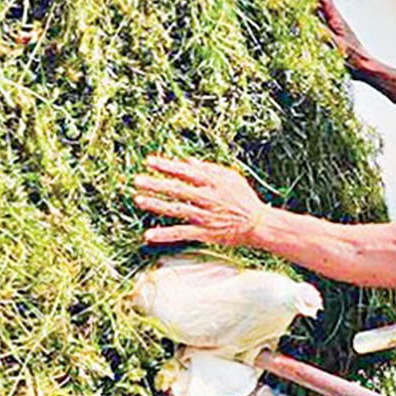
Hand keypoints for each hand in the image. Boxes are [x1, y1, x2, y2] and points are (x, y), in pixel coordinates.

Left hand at [133, 156, 267, 246]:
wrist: (258, 224)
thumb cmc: (244, 198)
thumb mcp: (230, 177)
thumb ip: (208, 168)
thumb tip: (187, 160)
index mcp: (212, 182)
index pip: (185, 171)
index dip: (166, 166)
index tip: (149, 161)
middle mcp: (206, 198)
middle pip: (177, 189)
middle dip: (156, 184)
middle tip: (137, 180)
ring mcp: (204, 216)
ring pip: (175, 209)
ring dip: (156, 204)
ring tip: (138, 199)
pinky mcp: (204, 233)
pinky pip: (181, 233)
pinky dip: (165, 234)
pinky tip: (148, 235)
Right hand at [306, 0, 375, 79]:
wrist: (365, 66)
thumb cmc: (354, 57)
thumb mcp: (336, 44)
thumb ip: (322, 33)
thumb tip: (306, 21)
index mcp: (338, 20)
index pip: (325, 1)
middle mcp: (337, 22)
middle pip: (321, 5)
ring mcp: (336, 29)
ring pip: (321, 15)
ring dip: (309, 10)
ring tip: (296, 9)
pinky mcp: (335, 38)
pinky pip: (321, 26)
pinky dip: (312, 23)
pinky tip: (305, 27)